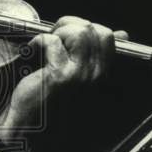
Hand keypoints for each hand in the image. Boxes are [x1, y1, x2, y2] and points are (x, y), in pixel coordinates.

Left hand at [0, 16, 118, 143]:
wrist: (28, 125)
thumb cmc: (49, 98)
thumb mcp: (76, 74)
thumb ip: (96, 54)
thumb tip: (123, 34)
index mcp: (103, 72)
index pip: (108, 36)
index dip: (83, 27)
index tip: (64, 37)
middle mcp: (97, 75)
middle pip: (94, 29)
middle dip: (70, 25)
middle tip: (53, 39)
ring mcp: (81, 76)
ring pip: (79, 32)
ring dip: (57, 33)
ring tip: (45, 47)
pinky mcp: (60, 76)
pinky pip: (52, 42)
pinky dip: (37, 43)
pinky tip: (30, 55)